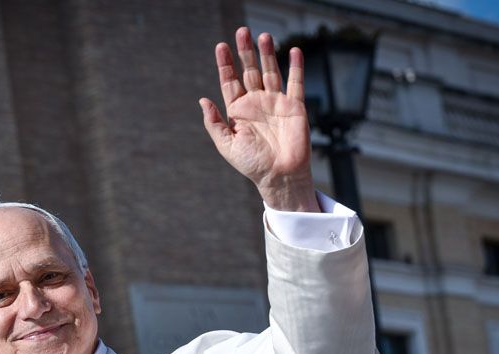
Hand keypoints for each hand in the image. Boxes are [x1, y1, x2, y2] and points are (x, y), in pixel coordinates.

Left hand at [200, 27, 317, 211]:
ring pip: (271, 72)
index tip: (220, 47)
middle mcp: (257, 103)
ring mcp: (276, 103)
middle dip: (245, 52)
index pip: (230, 82)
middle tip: (241, 31)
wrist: (279, 177)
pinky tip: (293, 50)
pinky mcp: (295, 107)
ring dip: (267, 54)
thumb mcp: (226, 145)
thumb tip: (202, 100)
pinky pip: (296, 83)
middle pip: (250, 71)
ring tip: (263, 36)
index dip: (225, 65)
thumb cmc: (252, 164)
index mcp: (239, 111)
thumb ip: (214, 123)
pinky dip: (296, 67)